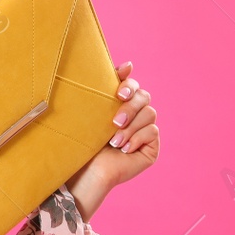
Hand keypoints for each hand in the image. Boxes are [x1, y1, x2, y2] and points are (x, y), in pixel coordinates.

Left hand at [67, 60, 159, 218]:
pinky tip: (123, 148)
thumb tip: (129, 64)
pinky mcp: (151, 145)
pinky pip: (153, 131)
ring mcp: (144, 129)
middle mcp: (133, 114)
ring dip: (131, 126)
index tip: (118, 91)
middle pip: (144, 96)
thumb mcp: (91, 112)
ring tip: (113, 140)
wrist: (84, 170)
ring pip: (150, 113)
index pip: (131, 84)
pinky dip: (137, 138)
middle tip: (114, 121)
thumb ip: (104, 88)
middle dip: (129, 107)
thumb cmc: (82, 141)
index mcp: (118, 103)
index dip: (128, 83)